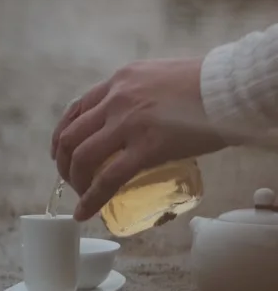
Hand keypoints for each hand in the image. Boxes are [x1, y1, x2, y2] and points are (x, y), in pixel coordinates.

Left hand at [51, 59, 224, 221]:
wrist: (229, 88)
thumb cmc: (204, 85)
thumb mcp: (158, 78)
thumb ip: (139, 95)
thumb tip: (136, 119)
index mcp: (120, 81)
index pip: (76, 109)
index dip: (62, 136)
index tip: (61, 153)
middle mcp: (117, 99)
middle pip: (72, 136)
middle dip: (64, 164)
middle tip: (72, 181)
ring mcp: (129, 123)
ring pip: (82, 158)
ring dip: (75, 182)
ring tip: (80, 198)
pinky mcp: (146, 148)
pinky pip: (108, 179)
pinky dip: (91, 199)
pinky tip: (85, 212)